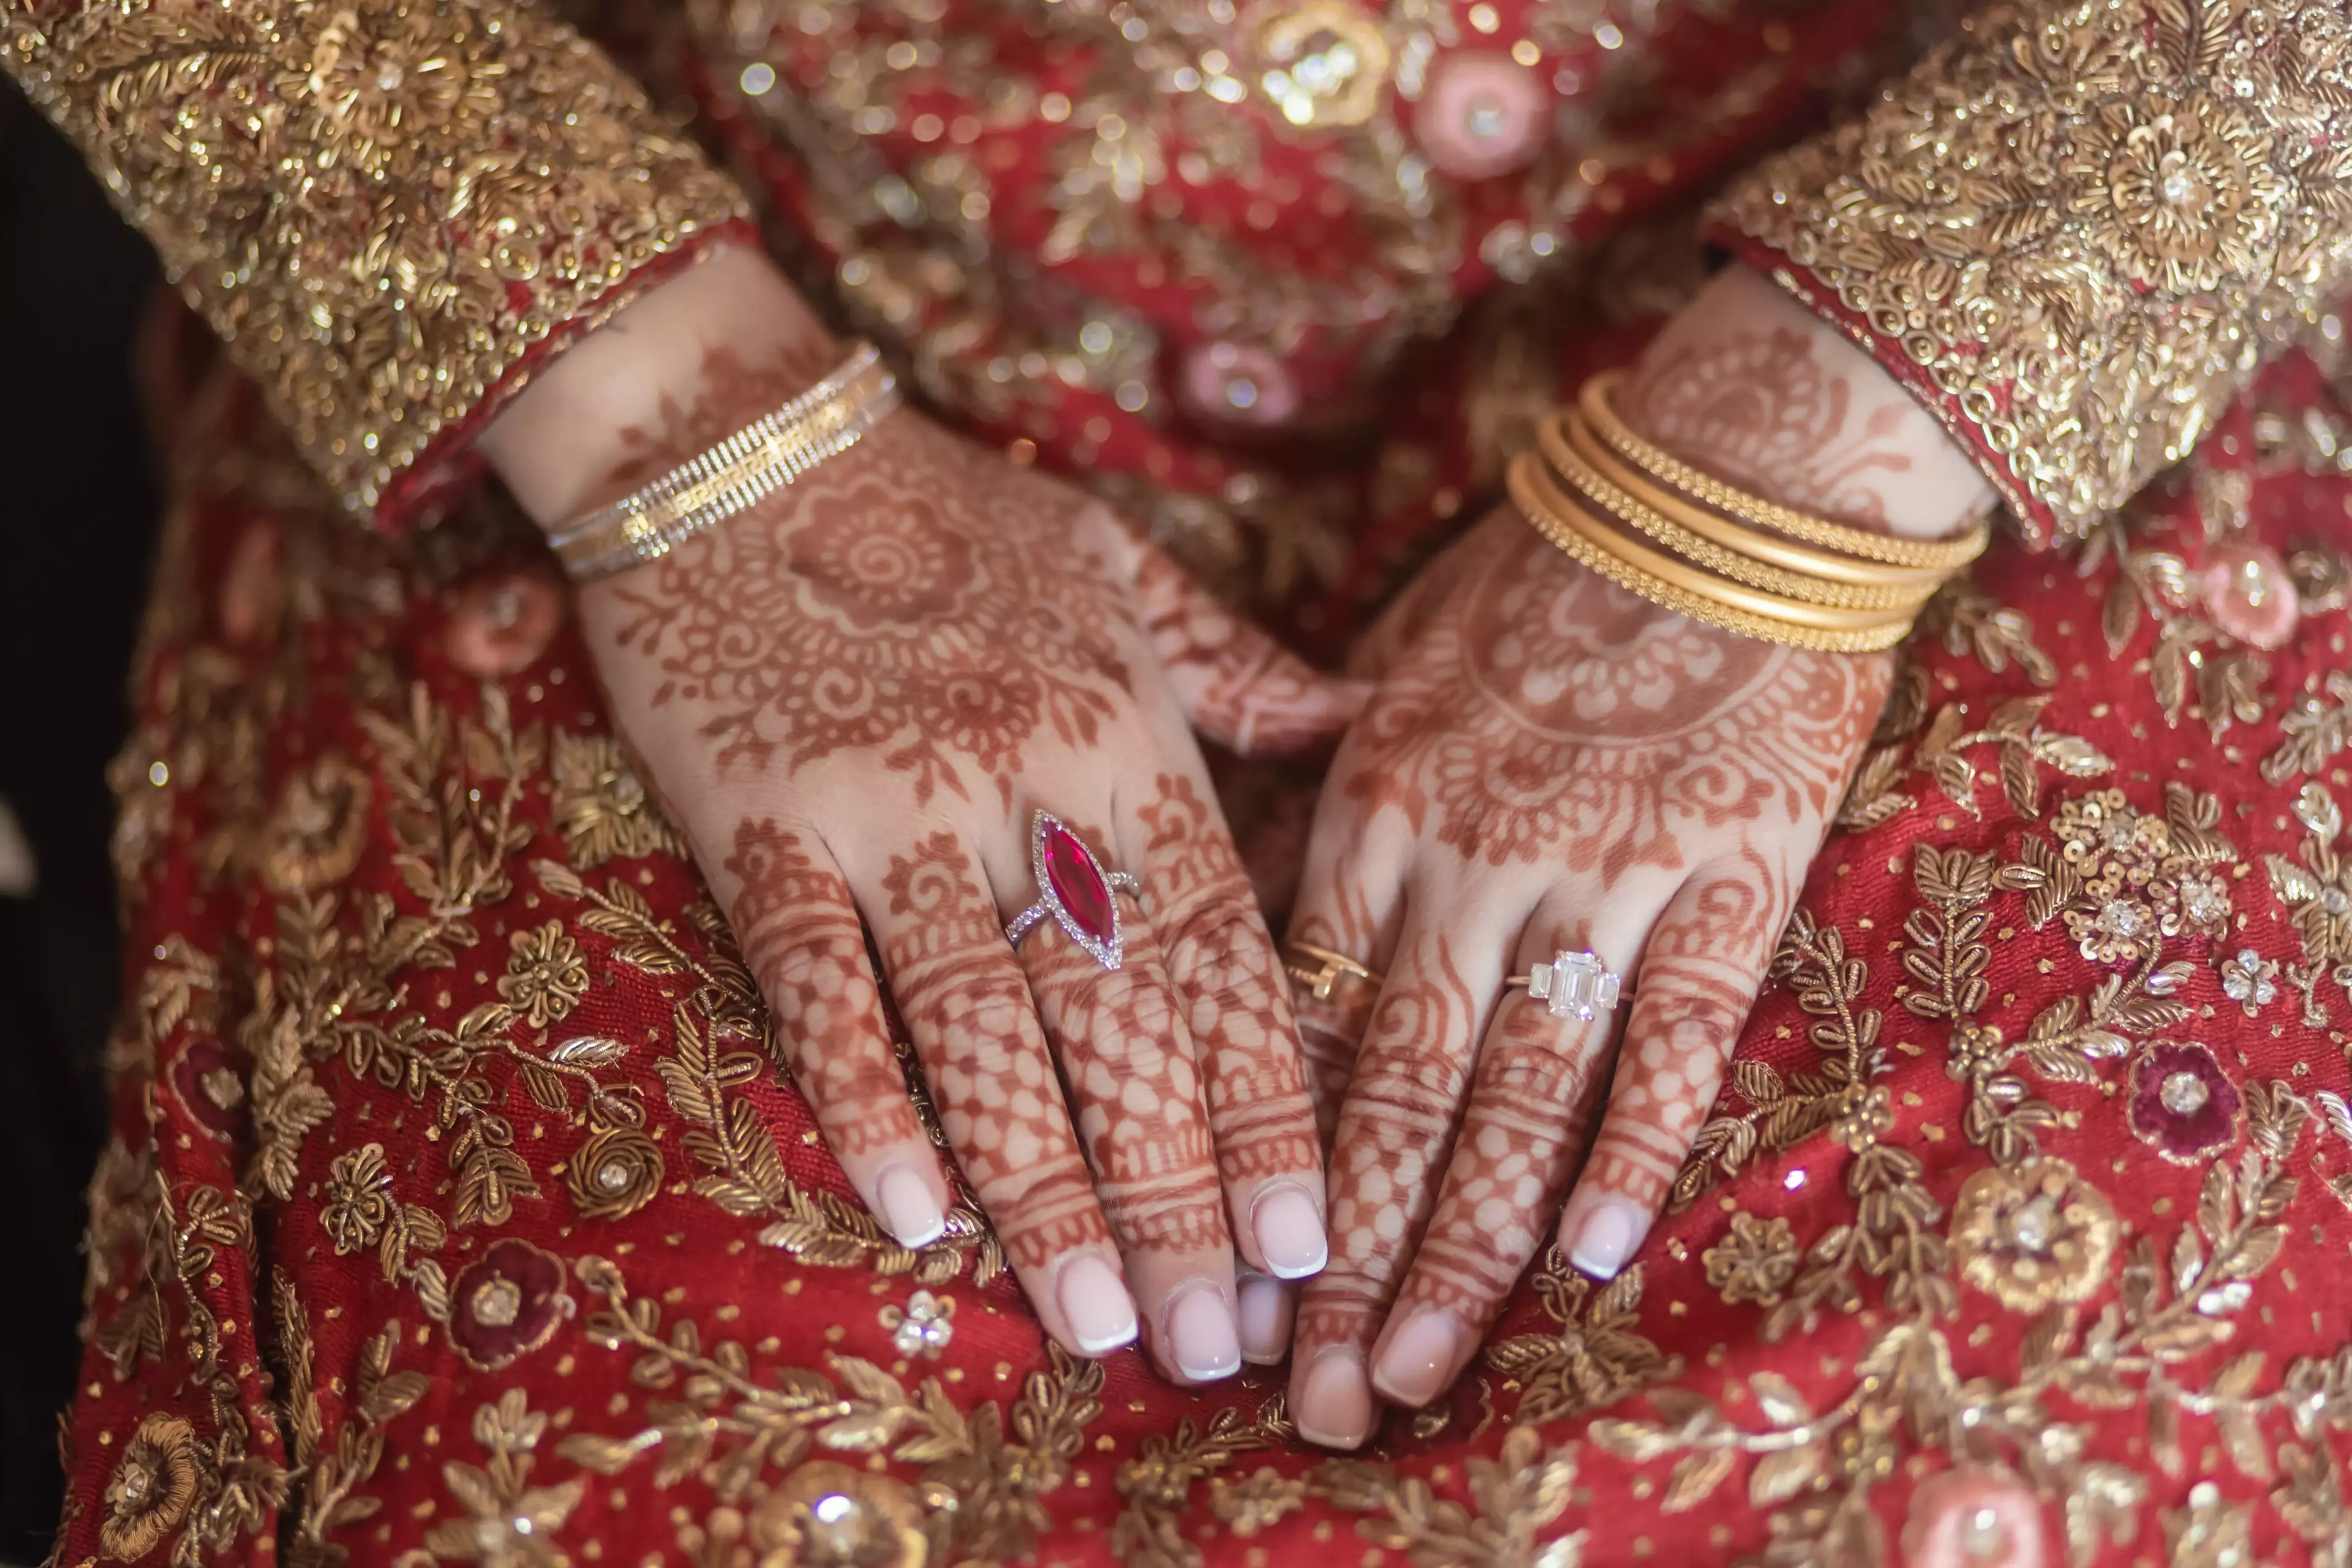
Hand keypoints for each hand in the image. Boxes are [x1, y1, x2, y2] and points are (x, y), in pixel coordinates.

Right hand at [488, 253, 1362, 1383]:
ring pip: (981, 1026)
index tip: (1306, 1237)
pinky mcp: (761, 823)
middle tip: (1213, 1340)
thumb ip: (1239, 671)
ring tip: (1089, 1320)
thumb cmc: (950, 513)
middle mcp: (1023, 784)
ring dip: (1041, 1186)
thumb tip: (1364, 721)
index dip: (1268, 1103)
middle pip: (1119, 1022)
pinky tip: (910, 1213)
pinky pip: (819, 981)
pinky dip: (862, 1097)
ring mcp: (888, 810)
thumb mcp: (1119, 570)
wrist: (743, 440)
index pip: (1220, 951)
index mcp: (1123, 734)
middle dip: (1174, 1192)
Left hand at [1276, 265, 1988, 1445]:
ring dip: (1459, 1245)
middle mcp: (1471, 857)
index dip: (1261, 1157)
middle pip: (1391, 1089)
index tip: (1222, 1271)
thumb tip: (1264, 906)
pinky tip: (1593, 1262)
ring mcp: (1602, 874)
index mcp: (1375, 802)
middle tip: (1296, 1391)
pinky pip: (1675, 1035)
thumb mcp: (1395, 659)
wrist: (1726, 490)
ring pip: (1515, 1092)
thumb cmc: (1545, 571)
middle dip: (1336, 1255)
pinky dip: (1635, 1149)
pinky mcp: (1730, 877)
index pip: (1300, 1018)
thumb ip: (1327, 785)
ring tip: (1408, 1370)